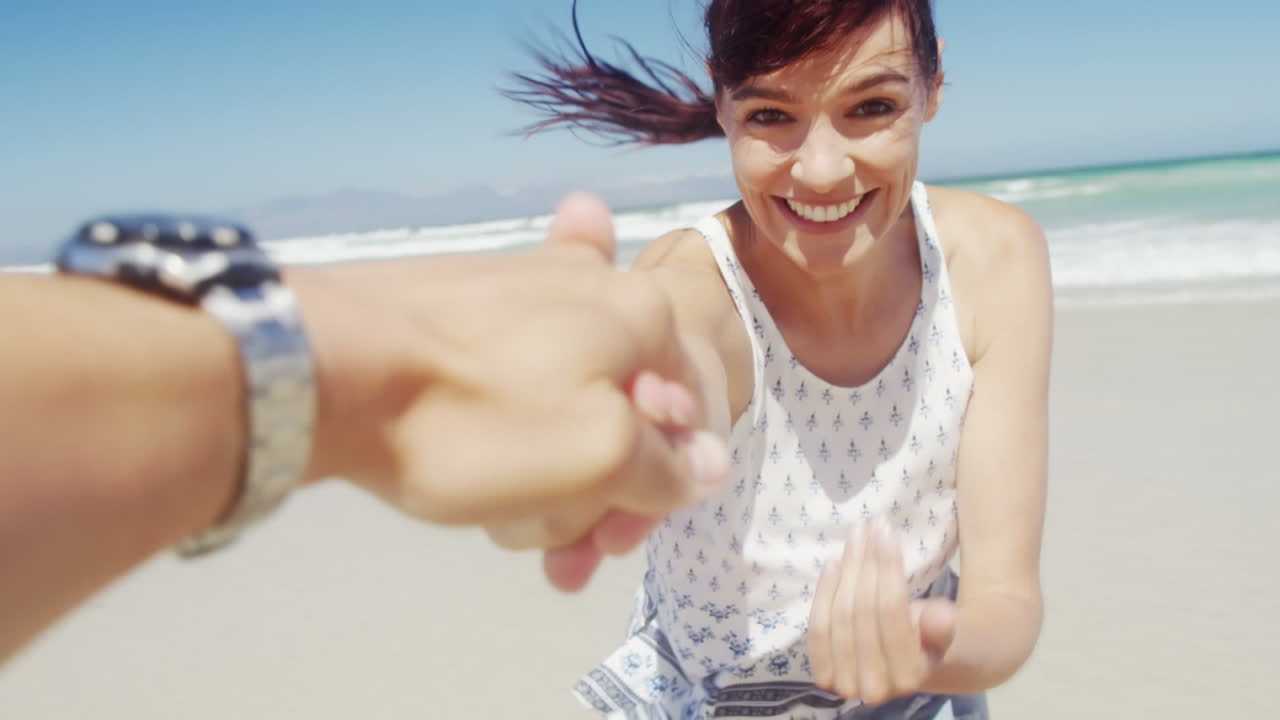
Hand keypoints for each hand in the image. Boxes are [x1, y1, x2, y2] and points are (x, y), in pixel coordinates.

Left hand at [288, 192, 726, 575]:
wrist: (319, 363)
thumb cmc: (473, 417)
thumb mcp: (596, 459)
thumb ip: (667, 467)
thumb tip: (707, 464)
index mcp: (640, 311)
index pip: (693, 416)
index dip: (664, 493)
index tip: (611, 544)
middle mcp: (589, 284)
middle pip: (627, 408)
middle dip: (599, 489)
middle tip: (558, 555)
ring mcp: (517, 286)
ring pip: (563, 401)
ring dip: (545, 472)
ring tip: (499, 517)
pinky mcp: (457, 304)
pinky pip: (508, 379)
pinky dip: (501, 430)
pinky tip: (467, 463)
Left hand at [808, 520, 956, 704]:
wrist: (910, 666)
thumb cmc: (929, 639)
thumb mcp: (943, 632)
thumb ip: (941, 627)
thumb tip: (943, 616)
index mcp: (910, 677)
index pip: (890, 611)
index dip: (887, 567)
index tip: (887, 530)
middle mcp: (874, 687)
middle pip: (860, 612)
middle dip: (865, 563)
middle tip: (869, 526)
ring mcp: (844, 683)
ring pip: (838, 616)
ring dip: (845, 571)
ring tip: (856, 536)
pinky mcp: (823, 676)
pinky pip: (818, 628)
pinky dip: (823, 593)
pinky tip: (834, 562)